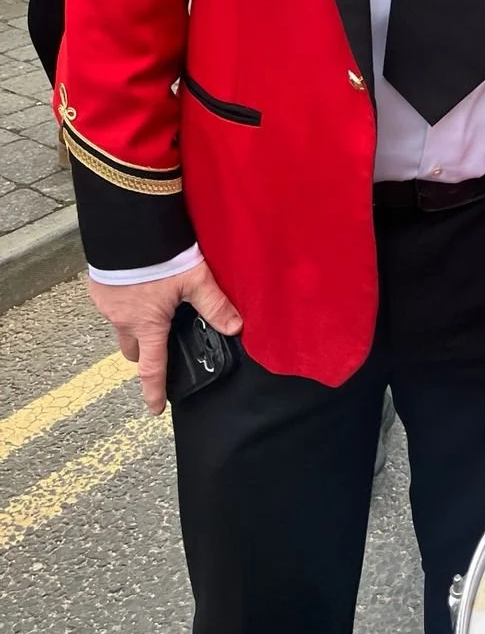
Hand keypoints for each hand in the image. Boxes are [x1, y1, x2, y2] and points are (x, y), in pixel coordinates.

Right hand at [88, 261, 241, 415]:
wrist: (127, 225)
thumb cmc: (160, 255)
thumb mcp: (194, 279)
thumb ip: (214, 304)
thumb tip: (235, 327)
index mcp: (147, 325)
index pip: (151, 367)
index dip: (154, 391)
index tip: (156, 408)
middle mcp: (122, 320)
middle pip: (133, 349)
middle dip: (145, 352)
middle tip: (160, 346)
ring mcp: (107, 304)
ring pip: (122, 326)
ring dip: (135, 325)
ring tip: (153, 309)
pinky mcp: (99, 287)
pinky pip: (112, 305)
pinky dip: (125, 303)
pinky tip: (139, 287)